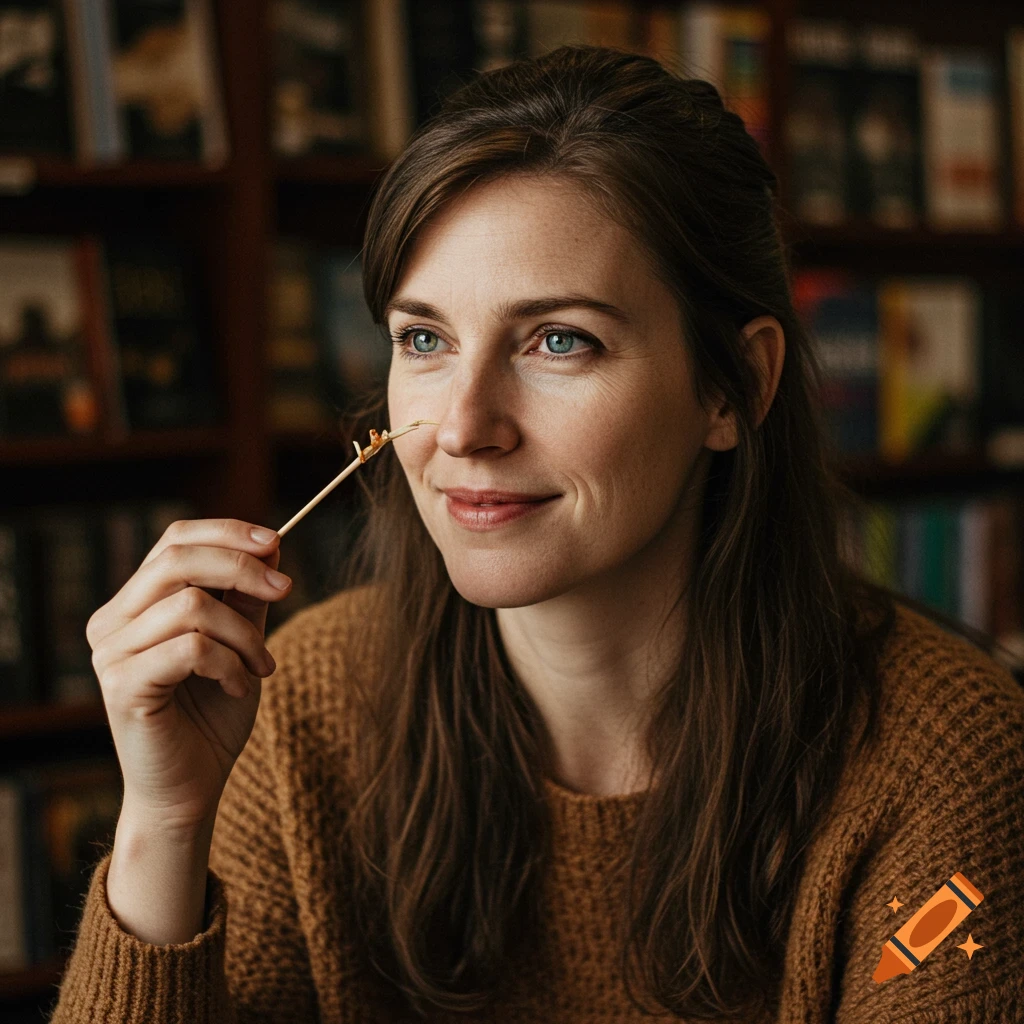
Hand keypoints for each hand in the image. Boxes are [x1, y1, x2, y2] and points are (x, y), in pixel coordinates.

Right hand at [86, 518, 291, 833]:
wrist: (191, 789)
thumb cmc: (213, 715)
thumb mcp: (240, 642)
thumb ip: (246, 597)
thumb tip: (272, 544)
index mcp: (134, 603)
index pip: (174, 540)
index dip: (227, 532)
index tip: (276, 543)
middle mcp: (112, 622)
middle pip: (177, 559)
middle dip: (242, 568)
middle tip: (285, 592)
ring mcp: (110, 654)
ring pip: (191, 605)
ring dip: (245, 633)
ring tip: (261, 666)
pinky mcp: (122, 686)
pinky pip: (192, 648)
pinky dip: (231, 664)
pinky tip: (240, 687)